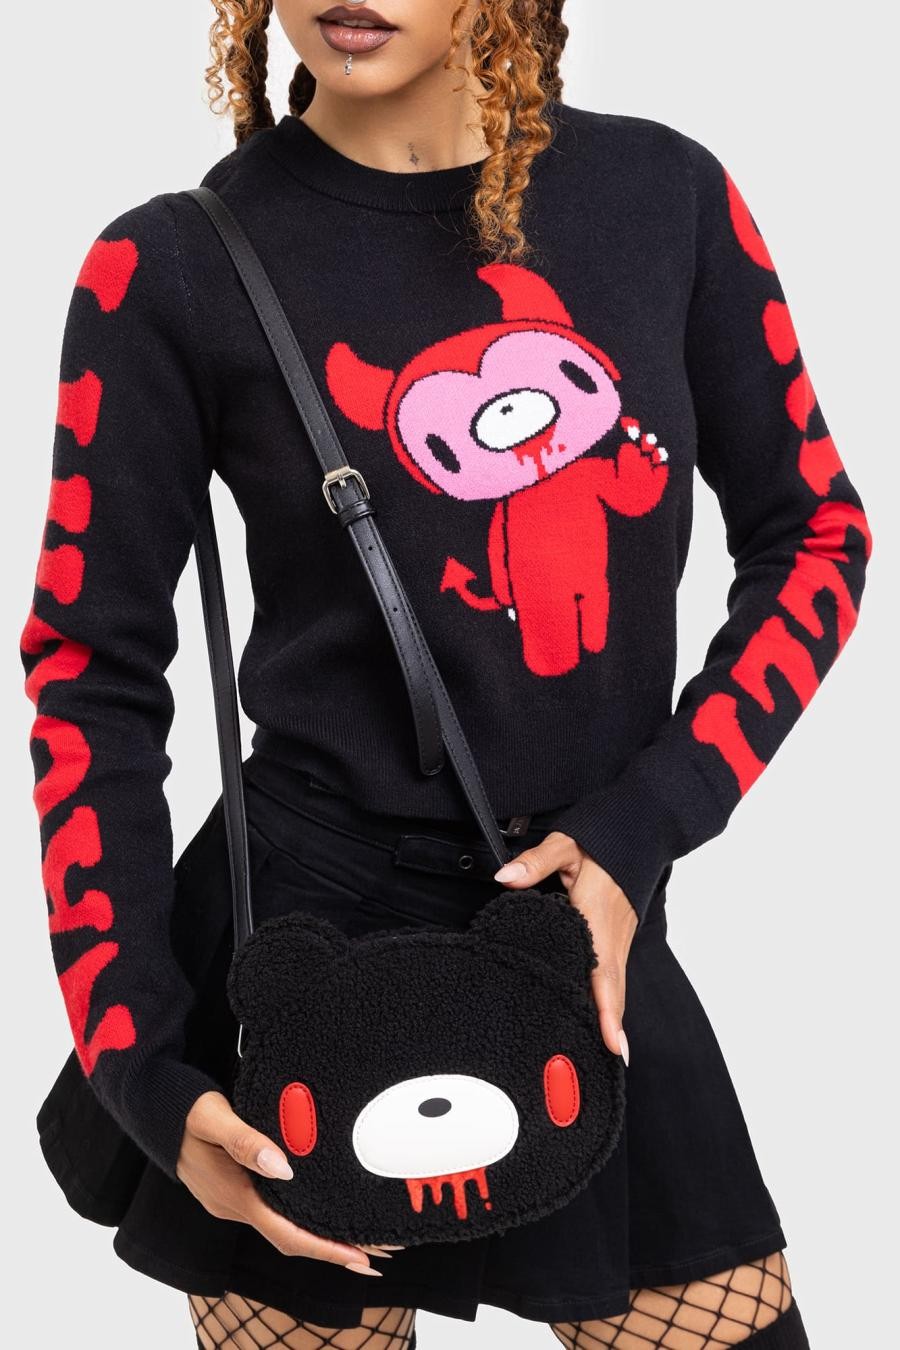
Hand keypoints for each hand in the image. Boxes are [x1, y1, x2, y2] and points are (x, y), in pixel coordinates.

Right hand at [177, 1091, 401, 1272]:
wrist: (154, 1113)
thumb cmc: (185, 1112)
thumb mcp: (214, 1117)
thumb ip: (245, 1141)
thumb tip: (284, 1167)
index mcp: (233, 1196)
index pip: (286, 1233)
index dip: (325, 1248)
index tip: (361, 1258)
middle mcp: (234, 1207)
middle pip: (290, 1238)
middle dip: (333, 1248)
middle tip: (379, 1253)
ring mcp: (233, 1201)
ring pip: (283, 1227)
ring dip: (319, 1234)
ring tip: (361, 1235)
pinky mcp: (234, 1191)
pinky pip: (274, 1213)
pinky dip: (301, 1218)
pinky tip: (319, 1210)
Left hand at [494, 832, 637, 1063]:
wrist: (637, 831)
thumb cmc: (601, 841)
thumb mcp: (565, 845)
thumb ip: (534, 863)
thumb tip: (505, 878)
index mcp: (598, 918)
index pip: (603, 972)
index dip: (607, 1010)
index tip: (611, 1043)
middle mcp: (612, 935)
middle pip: (612, 990)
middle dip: (611, 1026)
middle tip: (608, 1061)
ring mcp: (618, 938)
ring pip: (614, 985)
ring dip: (610, 1016)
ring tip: (602, 1051)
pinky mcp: (617, 936)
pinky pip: (613, 974)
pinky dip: (608, 999)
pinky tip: (600, 1018)